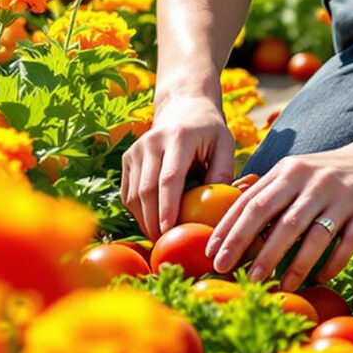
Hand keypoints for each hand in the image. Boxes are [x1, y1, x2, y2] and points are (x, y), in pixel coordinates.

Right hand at [120, 96, 237, 237]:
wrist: (182, 106)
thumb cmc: (209, 131)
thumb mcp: (224, 144)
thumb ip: (223, 170)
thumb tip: (222, 203)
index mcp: (178, 139)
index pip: (169, 178)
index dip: (168, 207)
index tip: (170, 231)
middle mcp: (152, 143)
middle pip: (147, 190)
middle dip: (154, 221)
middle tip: (165, 246)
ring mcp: (136, 150)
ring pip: (133, 194)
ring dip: (144, 220)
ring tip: (159, 239)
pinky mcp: (128, 158)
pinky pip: (128, 192)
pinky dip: (138, 212)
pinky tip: (151, 224)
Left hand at [207, 140, 352, 289]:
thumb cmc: (332, 173)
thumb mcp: (298, 171)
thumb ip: (270, 191)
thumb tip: (231, 222)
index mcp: (290, 171)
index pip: (252, 202)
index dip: (229, 229)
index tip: (212, 253)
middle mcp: (312, 181)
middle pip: (276, 218)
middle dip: (250, 248)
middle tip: (230, 271)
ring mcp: (341, 196)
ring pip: (310, 234)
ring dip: (290, 264)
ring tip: (274, 284)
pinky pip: (345, 243)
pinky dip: (330, 263)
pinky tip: (317, 279)